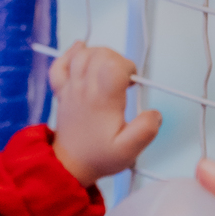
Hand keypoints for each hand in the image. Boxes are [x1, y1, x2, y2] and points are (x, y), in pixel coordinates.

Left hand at [50, 42, 161, 186]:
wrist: (70, 165)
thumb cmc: (99, 156)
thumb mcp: (129, 150)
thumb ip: (145, 131)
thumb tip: (155, 114)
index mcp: (102, 101)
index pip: (112, 65)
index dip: (127, 66)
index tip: (132, 82)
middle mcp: (84, 90)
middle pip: (98, 54)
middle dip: (116, 58)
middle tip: (123, 78)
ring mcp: (70, 89)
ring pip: (81, 55)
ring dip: (98, 54)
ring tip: (108, 70)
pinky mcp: (62, 91)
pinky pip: (59, 65)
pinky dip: (70, 54)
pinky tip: (80, 51)